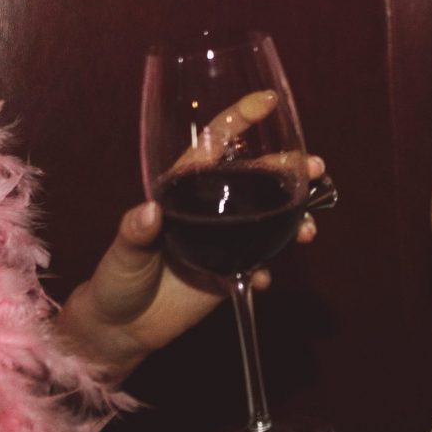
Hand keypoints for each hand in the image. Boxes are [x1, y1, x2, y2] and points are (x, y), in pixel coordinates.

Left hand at [57, 92, 325, 383]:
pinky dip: (269, 267)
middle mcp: (210, 208)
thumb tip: (149, 212)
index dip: (240, 119)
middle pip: (256, 177)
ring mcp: (224, 240)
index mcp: (184, 190)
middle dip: (288, 169)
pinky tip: (264, 277)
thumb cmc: (116, 278)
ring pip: (268, 217)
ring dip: (293, 216)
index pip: (215, 143)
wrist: (123, 329)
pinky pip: (260, 262)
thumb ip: (135, 231)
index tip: (268, 103)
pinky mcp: (231, 272)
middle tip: (315, 168)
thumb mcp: (122, 251)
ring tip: (307, 228)